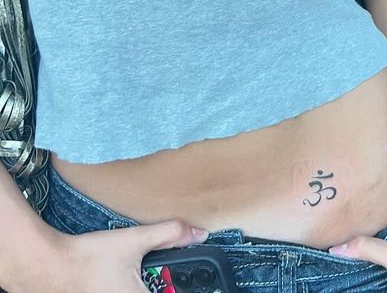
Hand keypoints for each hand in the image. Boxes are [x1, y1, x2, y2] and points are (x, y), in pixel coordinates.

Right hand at [15, 219, 207, 292]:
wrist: (51, 266)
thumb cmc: (90, 256)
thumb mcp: (133, 240)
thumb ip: (169, 234)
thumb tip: (200, 233)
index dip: (184, 288)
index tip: (197, 284)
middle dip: (168, 285)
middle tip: (169, 275)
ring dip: (154, 286)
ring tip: (148, 276)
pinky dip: (139, 286)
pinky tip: (130, 279)